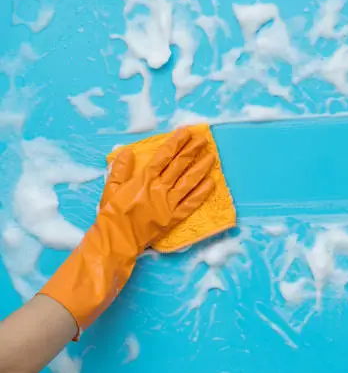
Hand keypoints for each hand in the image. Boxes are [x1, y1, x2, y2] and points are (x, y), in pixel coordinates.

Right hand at [40, 127, 217, 334]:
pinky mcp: (174, 218)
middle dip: (192, 150)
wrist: (115, 240)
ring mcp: (168, 204)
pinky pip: (191, 204)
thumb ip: (121, 170)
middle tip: (203, 139)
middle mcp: (159, 189)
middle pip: (180, 165)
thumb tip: (127, 151)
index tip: (186, 132)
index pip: (164, 156)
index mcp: (143, 179)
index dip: (176, 142)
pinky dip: (202, 193)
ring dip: (201, 168)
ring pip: (189, 182)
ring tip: (212, 157)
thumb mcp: (111, 189)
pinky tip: (211, 183)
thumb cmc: (112, 214)